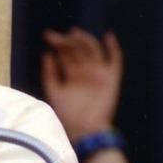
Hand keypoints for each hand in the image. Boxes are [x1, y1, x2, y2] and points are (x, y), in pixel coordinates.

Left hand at [40, 27, 121, 142]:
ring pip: (93, 50)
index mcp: (72, 74)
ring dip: (84, 40)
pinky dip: (113, 48)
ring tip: (73, 33)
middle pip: (78, 49)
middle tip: (55, 35)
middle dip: (67, 40)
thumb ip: (50, 74)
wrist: (85, 130)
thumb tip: (47, 54)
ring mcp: (99, 73)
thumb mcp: (54, 92)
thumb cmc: (68, 114)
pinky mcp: (112, 78)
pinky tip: (107, 37)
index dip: (57, 43)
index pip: (66, 54)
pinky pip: (115, 60)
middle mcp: (86, 71)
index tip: (47, 35)